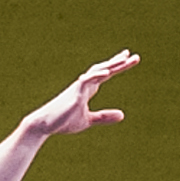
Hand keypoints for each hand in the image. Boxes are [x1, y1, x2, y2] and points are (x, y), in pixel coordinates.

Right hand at [23, 52, 139, 142]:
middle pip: (104, 69)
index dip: (116, 67)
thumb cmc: (64, 121)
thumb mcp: (89, 120)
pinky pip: (87, 80)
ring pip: (97, 71)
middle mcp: (84, 84)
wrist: (45, 125)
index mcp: (88, 89)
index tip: (128, 58)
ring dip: (111, 65)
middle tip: (134, 56)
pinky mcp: (74, 93)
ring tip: (124, 59)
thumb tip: (123, 115)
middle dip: (118, 63)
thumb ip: (104, 117)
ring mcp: (79, 87)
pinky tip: (108, 72)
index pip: (105, 74)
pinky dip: (97, 75)